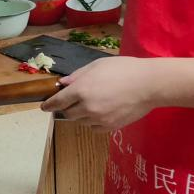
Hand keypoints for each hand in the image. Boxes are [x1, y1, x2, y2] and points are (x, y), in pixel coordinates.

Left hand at [40, 56, 163, 130]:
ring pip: (80, 121)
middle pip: (68, 114)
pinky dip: (92, 122)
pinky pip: (94, 128)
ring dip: (80, 115)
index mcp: (81, 90)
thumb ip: (78, 76)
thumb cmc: (123, 69)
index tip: (44, 107)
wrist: (149, 85)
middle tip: (71, 101)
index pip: (58, 102)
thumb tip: (63, 84)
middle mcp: (87, 107)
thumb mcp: (97, 66)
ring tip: (90, 104)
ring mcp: (99, 119)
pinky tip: (100, 112)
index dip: (49, 105)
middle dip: (66, 108)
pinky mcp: (110, 127)